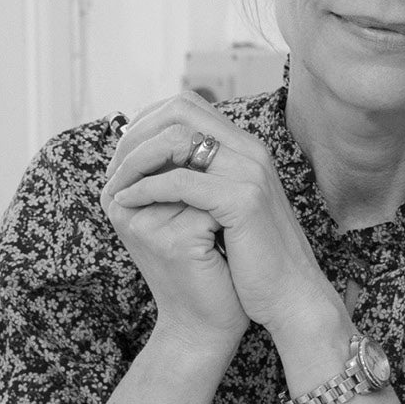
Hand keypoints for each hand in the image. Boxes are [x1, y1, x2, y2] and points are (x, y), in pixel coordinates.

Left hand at [106, 91, 345, 342]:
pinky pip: (180, 181)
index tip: (121, 155)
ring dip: (135, 159)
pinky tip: (128, 203)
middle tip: (114, 167)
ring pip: (176, 139)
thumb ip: (202, 184)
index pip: (187, 106)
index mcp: (245, 149)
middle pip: (180, 109)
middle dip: (136, 134)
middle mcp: (250, 150)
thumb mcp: (225, 212)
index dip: (146, 122)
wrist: (290, 297)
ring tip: (116, 186)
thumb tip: (155, 168)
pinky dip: (145, 189)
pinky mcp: (243, 200)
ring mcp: (250, 171)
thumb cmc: (254, 262)